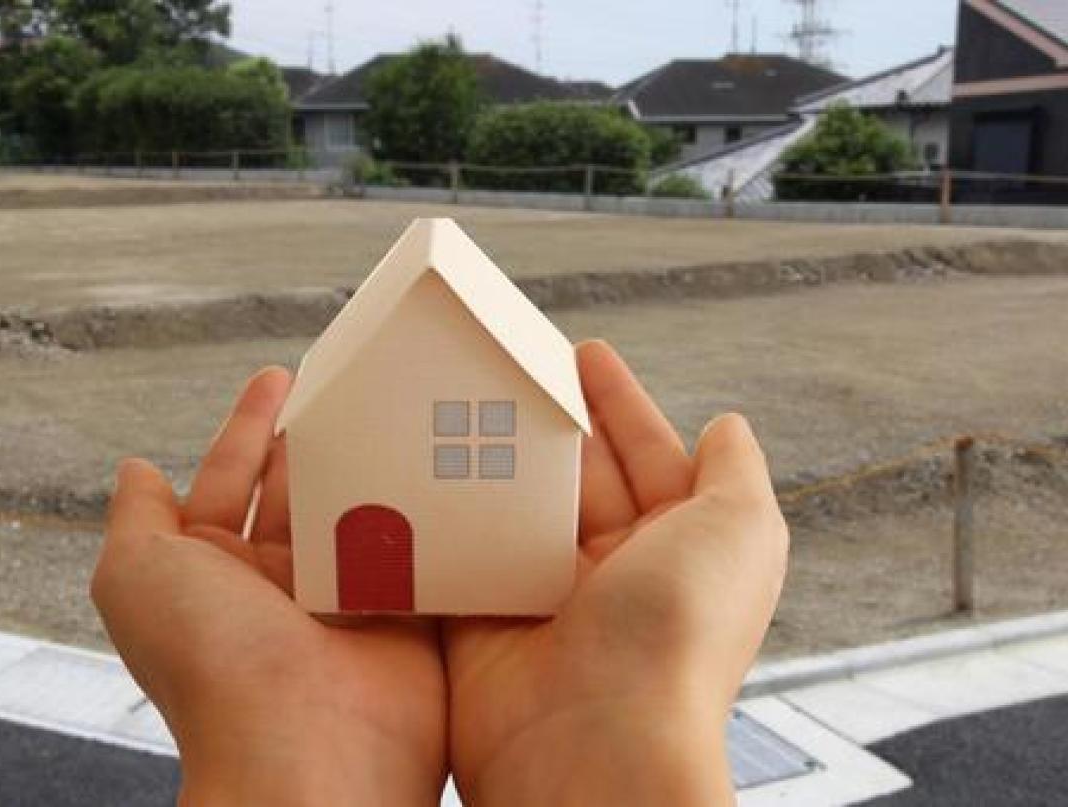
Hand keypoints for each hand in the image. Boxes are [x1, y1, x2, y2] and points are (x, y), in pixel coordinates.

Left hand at [91, 369, 446, 805]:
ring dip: (369, 462)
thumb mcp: (139, 576)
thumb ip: (136, 519)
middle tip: (344, 382)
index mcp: (215, 575)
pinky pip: (411, 546)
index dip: (249, 426)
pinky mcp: (403, 611)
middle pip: (300, 489)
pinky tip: (431, 464)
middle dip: (315, 436)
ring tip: (389, 408)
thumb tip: (134, 469)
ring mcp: (345, 598)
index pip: (230, 480)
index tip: (279, 377)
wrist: (310, 748)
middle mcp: (278, 585)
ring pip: (358, 509)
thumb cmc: (214, 665)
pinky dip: (418, 507)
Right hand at [443, 341, 788, 805]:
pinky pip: (464, 552)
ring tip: (459, 400)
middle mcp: (613, 570)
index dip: (618, 401)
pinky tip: (426, 466)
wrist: (592, 743)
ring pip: (516, 506)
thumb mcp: (741, 533)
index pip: (645, 455)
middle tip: (509, 363)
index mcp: (676, 548)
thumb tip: (727, 425)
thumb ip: (735, 474)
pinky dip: (448, 514)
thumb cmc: (677, 636)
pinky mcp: (483, 618)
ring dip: (492, 457)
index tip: (583, 352)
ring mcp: (546, 596)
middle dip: (548, 418)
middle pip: (575, 473)